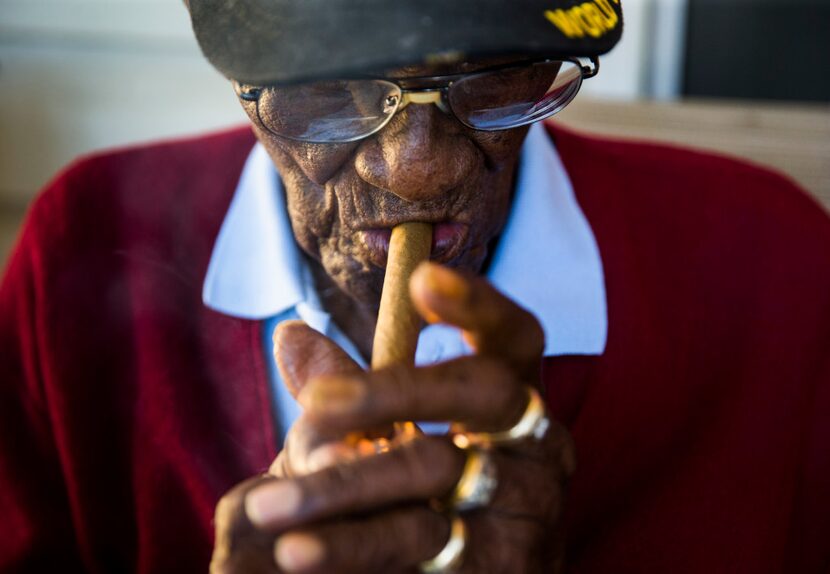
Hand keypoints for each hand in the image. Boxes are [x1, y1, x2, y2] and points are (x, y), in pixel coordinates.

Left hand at [210, 263, 575, 573]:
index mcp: (514, 399)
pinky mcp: (512, 564)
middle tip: (312, 406)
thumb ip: (348, 392)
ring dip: (345, 483)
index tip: (421, 278)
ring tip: (266, 506)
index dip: (477, 302)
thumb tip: (290, 334)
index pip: (514, 336)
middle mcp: (538, 440)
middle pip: (483, 387)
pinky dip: (354, 545)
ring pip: (438, 469)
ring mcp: (533, 504)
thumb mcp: (389, 438)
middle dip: (394, 389)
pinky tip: (299, 551)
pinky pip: (427, 544)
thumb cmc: (425, 497)